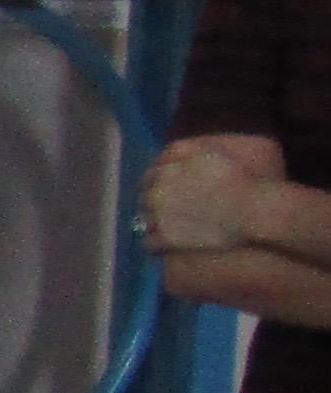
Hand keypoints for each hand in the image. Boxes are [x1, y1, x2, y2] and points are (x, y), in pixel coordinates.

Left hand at [143, 132, 282, 255]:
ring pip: (141, 219)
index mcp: (166, 169)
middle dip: (153, 199)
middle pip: (144, 194)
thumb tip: (165, 154)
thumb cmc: (238, 178)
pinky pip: (148, 243)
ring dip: (150, 221)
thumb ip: (183, 149)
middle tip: (167, 207)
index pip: (151, 172)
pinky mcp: (166, 238)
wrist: (251, 209)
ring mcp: (159, 215)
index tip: (168, 186)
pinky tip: (163, 243)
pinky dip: (154, 243)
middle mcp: (157, 189)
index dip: (159, 179)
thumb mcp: (209, 152)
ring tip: (165, 225)